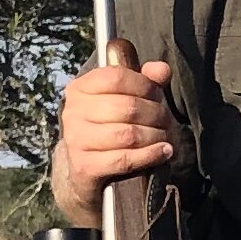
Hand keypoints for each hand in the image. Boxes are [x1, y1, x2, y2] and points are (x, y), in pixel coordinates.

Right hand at [52, 60, 175, 226]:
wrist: (85, 170)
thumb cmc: (109, 127)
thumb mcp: (124, 100)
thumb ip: (144, 82)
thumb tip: (162, 69)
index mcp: (80, 88)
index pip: (116, 77)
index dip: (144, 85)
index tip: (157, 95)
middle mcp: (73, 112)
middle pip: (127, 107)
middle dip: (155, 113)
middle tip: (167, 121)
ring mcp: (76, 140)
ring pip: (128, 134)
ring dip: (155, 135)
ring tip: (166, 137)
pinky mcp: (84, 166)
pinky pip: (124, 159)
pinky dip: (150, 155)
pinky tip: (164, 151)